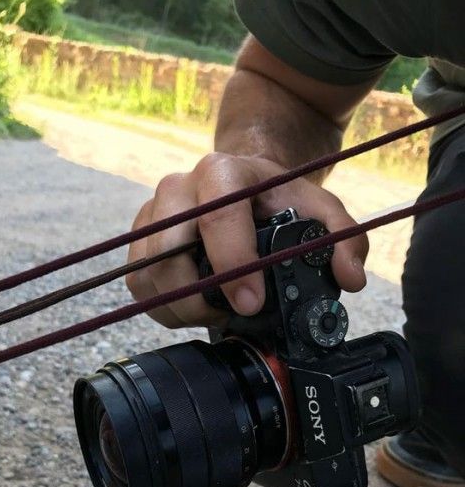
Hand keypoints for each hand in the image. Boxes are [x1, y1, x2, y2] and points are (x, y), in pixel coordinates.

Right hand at [126, 153, 367, 327]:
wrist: (239, 182)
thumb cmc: (276, 197)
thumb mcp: (319, 207)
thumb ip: (343, 238)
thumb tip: (349, 278)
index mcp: (221, 172)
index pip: (216, 217)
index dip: (232, 265)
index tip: (251, 303)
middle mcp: (177, 189)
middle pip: (169, 252)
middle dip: (198, 296)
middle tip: (231, 313)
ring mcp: (151, 214)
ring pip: (148, 274)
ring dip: (182, 305)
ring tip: (216, 309)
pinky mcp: (138, 241)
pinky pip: (139, 285)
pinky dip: (165, 306)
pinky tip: (194, 305)